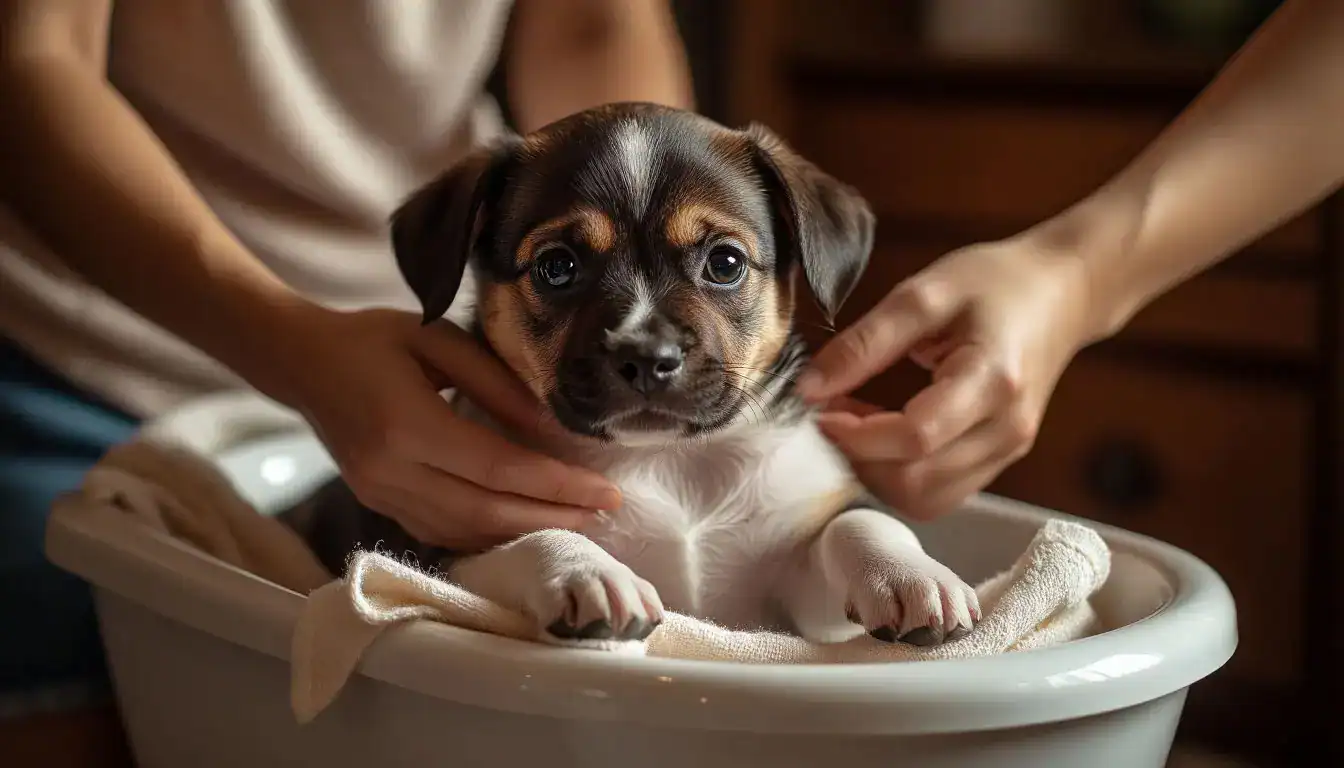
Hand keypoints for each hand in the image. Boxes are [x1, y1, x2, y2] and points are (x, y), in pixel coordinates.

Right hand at [267, 305, 621, 549]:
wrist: (301, 362)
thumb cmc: (375, 339)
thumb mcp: (439, 341)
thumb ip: (497, 385)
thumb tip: (554, 429)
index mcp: (406, 425)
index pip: (498, 468)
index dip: (555, 485)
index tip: (605, 490)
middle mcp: (390, 472)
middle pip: (486, 511)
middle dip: (552, 516)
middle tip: (605, 514)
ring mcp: (380, 496)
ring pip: (465, 531)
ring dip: (524, 532)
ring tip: (578, 524)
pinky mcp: (379, 505)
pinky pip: (443, 533)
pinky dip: (489, 535)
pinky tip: (524, 527)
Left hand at [798, 237, 1092, 518]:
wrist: (1063, 292)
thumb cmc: (996, 283)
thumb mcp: (924, 294)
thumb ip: (865, 343)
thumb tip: (810, 389)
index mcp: (993, 381)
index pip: (914, 438)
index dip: (856, 436)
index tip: (819, 410)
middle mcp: (1007, 430)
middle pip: (916, 484)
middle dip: (860, 459)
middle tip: (832, 415)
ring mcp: (1008, 451)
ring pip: (925, 500)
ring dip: (876, 472)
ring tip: (855, 423)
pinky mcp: (1000, 460)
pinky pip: (939, 491)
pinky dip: (898, 472)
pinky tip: (881, 431)